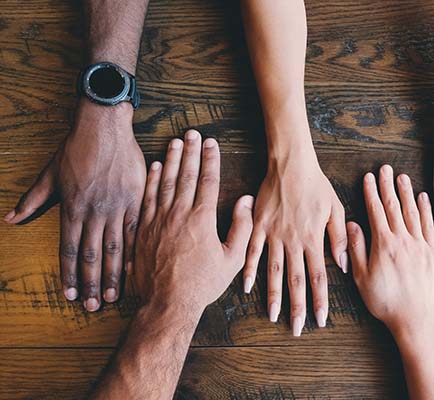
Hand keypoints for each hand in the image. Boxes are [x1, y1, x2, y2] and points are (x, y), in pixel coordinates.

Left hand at [4, 99, 146, 310]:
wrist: (104, 128)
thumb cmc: (76, 149)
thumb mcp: (50, 173)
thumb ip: (33, 199)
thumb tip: (10, 219)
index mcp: (72, 208)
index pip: (68, 250)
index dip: (68, 275)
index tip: (69, 295)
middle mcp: (94, 212)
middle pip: (91, 255)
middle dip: (90, 283)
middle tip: (91, 307)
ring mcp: (117, 207)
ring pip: (114, 248)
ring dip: (111, 275)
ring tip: (111, 296)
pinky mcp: (135, 200)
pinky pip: (136, 231)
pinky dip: (134, 251)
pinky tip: (134, 269)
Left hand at [134, 130, 253, 312]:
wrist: (168, 302)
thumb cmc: (202, 283)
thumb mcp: (232, 259)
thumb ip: (241, 227)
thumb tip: (245, 200)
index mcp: (202, 219)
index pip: (207, 180)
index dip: (210, 159)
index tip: (212, 143)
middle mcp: (179, 214)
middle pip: (186, 175)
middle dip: (191, 151)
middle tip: (193, 133)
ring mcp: (159, 220)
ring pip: (166, 182)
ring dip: (172, 159)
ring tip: (175, 141)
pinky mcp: (143, 228)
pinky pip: (148, 197)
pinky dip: (152, 180)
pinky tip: (156, 166)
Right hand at [243, 146, 347, 334]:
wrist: (291, 165)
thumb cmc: (316, 185)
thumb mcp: (335, 208)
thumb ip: (338, 238)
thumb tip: (342, 264)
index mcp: (313, 238)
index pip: (318, 277)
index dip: (319, 300)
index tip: (320, 319)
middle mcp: (293, 241)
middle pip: (295, 280)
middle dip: (297, 306)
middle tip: (296, 328)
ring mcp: (273, 234)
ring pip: (273, 271)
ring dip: (273, 295)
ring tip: (273, 315)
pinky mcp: (258, 226)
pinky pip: (252, 251)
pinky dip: (249, 270)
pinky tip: (247, 287)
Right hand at [347, 165, 433, 339]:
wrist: (418, 320)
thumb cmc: (386, 301)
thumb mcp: (362, 277)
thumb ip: (356, 249)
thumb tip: (351, 225)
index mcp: (384, 244)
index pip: (376, 211)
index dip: (371, 192)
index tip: (369, 177)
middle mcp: (404, 240)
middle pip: (395, 207)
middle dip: (388, 186)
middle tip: (386, 169)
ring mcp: (421, 246)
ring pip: (413, 213)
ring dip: (407, 193)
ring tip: (403, 178)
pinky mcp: (432, 253)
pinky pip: (430, 226)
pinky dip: (428, 211)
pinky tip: (425, 200)